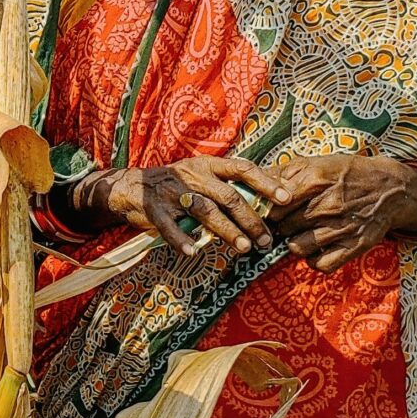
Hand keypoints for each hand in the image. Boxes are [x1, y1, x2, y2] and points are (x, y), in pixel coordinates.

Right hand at [78, 156, 275, 257]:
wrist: (131, 188)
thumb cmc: (177, 185)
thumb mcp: (201, 176)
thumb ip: (227, 186)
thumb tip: (268, 200)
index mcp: (208, 165)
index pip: (242, 168)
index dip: (265, 182)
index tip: (286, 198)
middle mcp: (192, 175)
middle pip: (228, 196)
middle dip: (251, 219)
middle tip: (266, 240)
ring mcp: (172, 192)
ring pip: (205, 211)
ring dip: (227, 231)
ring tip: (244, 248)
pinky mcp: (153, 209)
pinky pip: (169, 227)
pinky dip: (181, 240)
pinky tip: (192, 252)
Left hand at [259, 155, 416, 272]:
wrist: (390, 188)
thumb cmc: (347, 173)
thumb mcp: (315, 163)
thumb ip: (283, 173)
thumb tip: (253, 183)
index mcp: (315, 180)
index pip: (274, 204)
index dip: (266, 209)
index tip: (267, 210)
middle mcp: (327, 206)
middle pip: (283, 226)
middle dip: (278, 227)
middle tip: (282, 223)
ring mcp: (342, 228)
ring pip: (297, 247)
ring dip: (293, 243)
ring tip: (298, 234)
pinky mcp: (355, 246)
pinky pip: (321, 265)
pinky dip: (313, 260)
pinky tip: (315, 248)